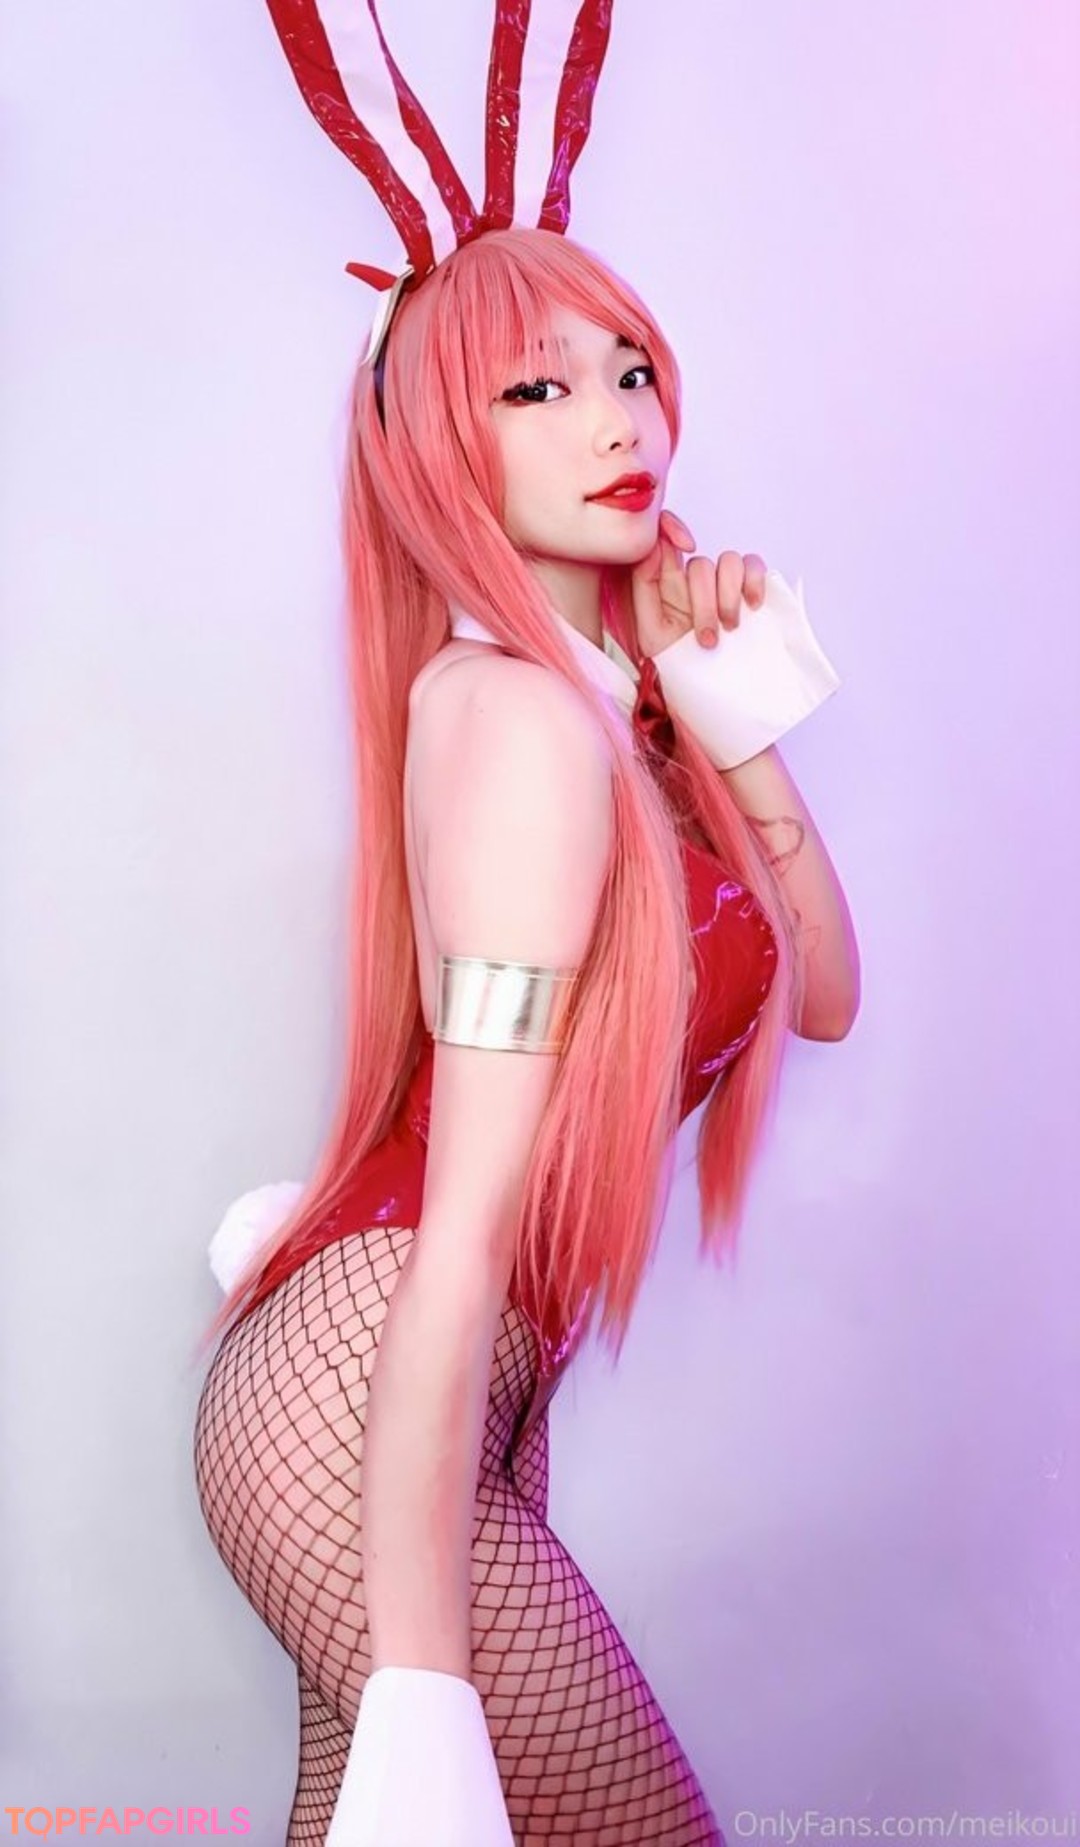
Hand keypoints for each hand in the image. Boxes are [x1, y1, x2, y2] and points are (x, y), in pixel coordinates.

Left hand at [629, 510, 767, 658]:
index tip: (687, 545)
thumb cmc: (676, 663)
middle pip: (701, 564)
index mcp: (666, 583)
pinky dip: (755, 581)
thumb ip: (645, 587)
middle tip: (708, 638)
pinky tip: (753, 606)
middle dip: (706, 603)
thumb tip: (655, 547)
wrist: (707, 689)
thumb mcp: (649, 632)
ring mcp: (721, 583)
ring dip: (730, 597)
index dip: (675, 527)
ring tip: (730, 629)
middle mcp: (693, 579)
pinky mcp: (747, 589)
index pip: (665, 538)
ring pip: (729, 561)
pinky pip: (754, 566)